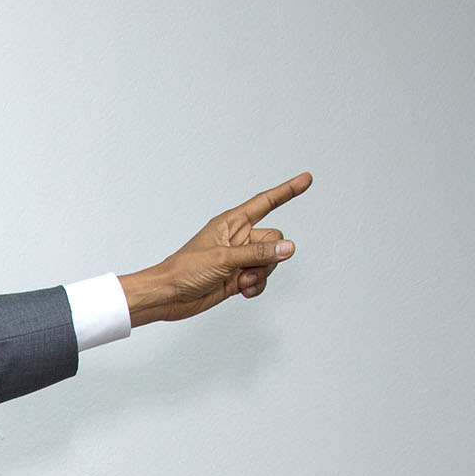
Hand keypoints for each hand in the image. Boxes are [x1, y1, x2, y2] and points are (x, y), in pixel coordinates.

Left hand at [120, 174, 310, 324]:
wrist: (168, 296)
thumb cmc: (184, 270)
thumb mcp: (224, 259)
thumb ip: (258, 254)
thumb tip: (288, 248)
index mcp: (231, 223)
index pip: (266, 202)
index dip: (287, 191)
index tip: (306, 179)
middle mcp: (238, 238)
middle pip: (274, 239)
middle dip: (268, 256)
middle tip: (248, 268)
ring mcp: (239, 258)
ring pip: (269, 261)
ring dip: (261, 274)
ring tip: (241, 281)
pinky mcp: (237, 277)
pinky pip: (261, 279)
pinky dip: (257, 286)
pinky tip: (243, 291)